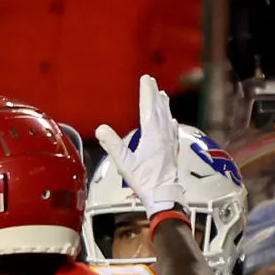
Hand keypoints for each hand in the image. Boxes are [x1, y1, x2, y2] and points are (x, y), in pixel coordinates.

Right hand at [92, 76, 185, 212]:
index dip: (146, 92)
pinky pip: (172, 131)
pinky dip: (171, 122)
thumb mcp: (124, 163)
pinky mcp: (173, 152)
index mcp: (152, 136)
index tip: (146, 79)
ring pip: (167, 119)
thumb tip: (101, 129)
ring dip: (164, 106)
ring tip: (163, 95)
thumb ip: (112, 144)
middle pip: (159, 110)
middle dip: (155, 94)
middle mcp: (163, 136)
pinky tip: (172, 122)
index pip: (148, 108)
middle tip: (152, 81)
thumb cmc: (144, 181)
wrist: (163, 196)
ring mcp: (170, 144)